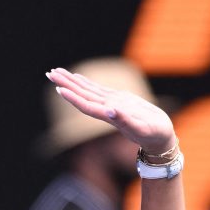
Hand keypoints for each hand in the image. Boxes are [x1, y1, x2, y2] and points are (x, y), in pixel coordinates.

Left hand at [47, 67, 175, 153]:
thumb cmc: (154, 134)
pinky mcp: (118, 100)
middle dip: (66, 84)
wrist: (160, 138)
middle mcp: (107, 109)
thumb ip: (126, 120)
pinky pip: (98, 90)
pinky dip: (86, 83)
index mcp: (111, 116)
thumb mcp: (142, 128)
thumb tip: (110, 110)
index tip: (59, 89)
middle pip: (82, 96)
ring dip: (71, 82)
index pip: (87, 105)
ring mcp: (111, 104)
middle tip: (49, 73)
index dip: (73, 98)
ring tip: (56, 72)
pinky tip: (77, 79)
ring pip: (87, 91)